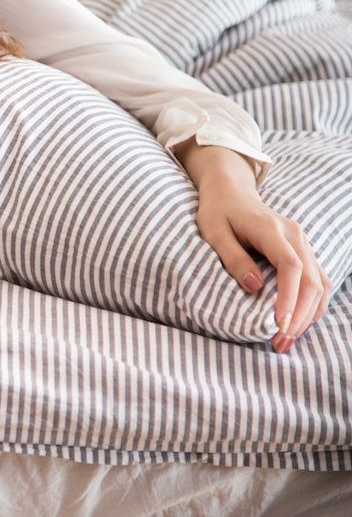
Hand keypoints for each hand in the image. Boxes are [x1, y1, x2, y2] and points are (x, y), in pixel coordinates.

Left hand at [194, 176, 333, 352]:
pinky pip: (316, 280)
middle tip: (280, 343)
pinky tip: (296, 323)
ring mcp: (302, 242)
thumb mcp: (213, 232)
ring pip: (319, 283)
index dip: (289, 298)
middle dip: (300, 315)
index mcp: (272, 229)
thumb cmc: (218, 211)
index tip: (279, 325)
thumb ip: (233, 258)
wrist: (230, 191)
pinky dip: (311, 304)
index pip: (290, 266)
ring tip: (287, 340)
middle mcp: (295, 235)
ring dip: (308, 314)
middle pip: (311, 279)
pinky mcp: (302, 251)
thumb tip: (254, 287)